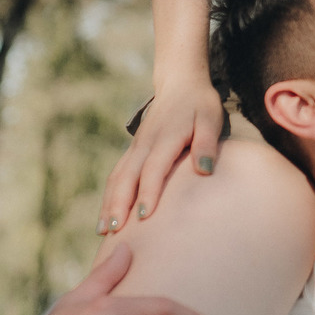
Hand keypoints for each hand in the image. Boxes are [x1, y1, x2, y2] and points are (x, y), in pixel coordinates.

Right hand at [97, 75, 223, 233]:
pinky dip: (109, 196)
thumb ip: (206, 144)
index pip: (153, 169)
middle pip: (127, 177)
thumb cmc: (200, 104)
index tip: (145, 217)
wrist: (180, 83)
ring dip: (109, 203)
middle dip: (119, 204)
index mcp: (165, 138)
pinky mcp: (134, 151)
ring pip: (117, 177)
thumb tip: (204, 170)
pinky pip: (117, 175)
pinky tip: (107, 216)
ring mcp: (136, 147)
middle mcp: (145, 144)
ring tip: (103, 231)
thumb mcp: (211, 119)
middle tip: (114, 232)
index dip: (148, 192)